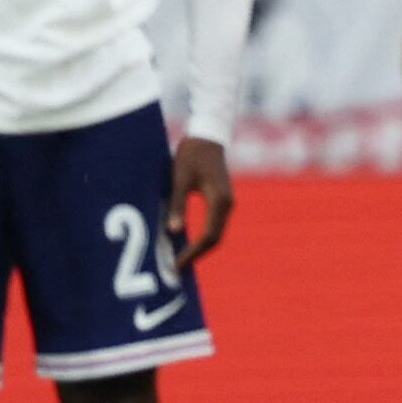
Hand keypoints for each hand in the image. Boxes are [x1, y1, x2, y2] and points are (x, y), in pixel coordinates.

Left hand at [169, 136, 234, 263]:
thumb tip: (174, 232)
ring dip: (200, 247)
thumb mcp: (179, 179)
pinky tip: (188, 241)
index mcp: (219, 200)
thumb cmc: (191, 154)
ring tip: (181, 258)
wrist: (208, 135)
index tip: (176, 265)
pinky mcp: (221, 199)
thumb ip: (177, 205)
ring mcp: (226, 202)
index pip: (208, 236)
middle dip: (196, 255)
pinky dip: (202, 236)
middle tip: (177, 268)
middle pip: (215, 239)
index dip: (192, 253)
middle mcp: (227, 204)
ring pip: (216, 233)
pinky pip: (214, 224)